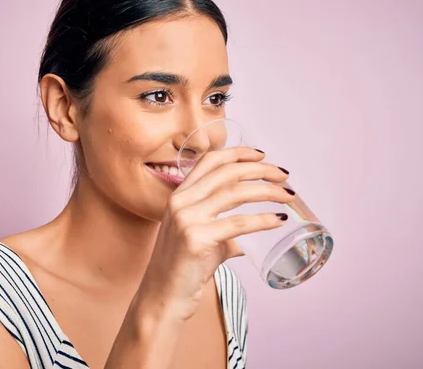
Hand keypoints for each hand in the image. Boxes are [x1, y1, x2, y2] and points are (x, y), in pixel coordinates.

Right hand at [138, 147, 294, 320]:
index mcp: (179, 196)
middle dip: (260, 169)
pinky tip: (278, 220)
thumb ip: (222, 229)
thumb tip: (249, 234)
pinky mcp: (196, 239)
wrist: (162, 298)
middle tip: (284, 175)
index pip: (209, 161)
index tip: (261, 155)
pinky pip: (238, 223)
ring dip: (267, 191)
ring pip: (235, 193)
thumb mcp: (199, 237)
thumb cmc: (183, 269)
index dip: (238, 153)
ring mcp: (187, 219)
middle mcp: (180, 202)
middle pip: (227, 172)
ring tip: (288, 196)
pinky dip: (263, 219)